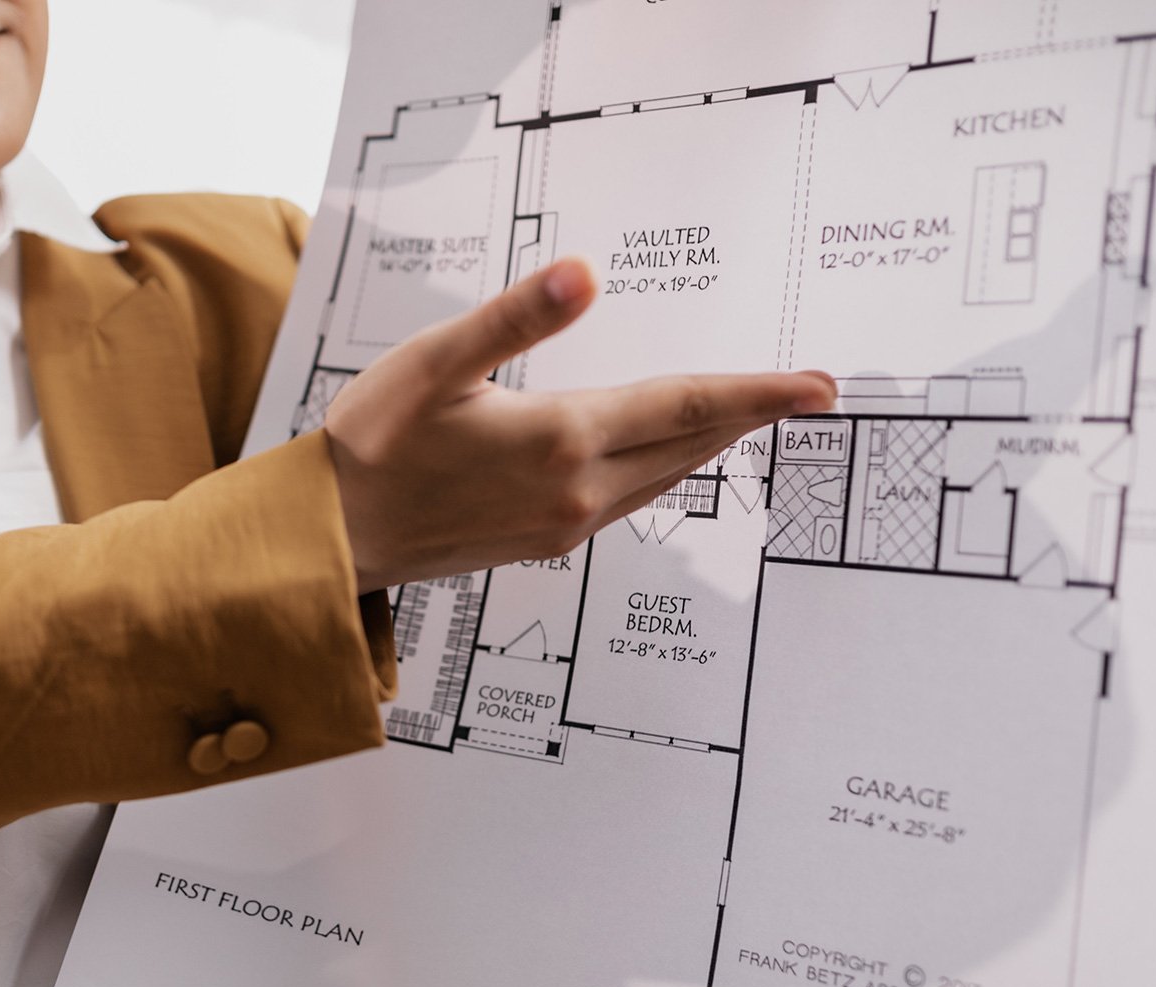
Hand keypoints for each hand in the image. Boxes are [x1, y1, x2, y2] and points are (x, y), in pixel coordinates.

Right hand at [322, 257, 837, 592]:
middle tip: (813, 393)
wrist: (335, 538)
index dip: (759, 392)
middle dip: (754, 414)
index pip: (686, 405)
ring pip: (666, 475)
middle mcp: (577, 491)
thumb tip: (584, 275)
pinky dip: (669, 468)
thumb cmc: (373, 443)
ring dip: (715, 442)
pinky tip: (673, 453)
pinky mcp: (547, 542)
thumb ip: (515, 318)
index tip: (820, 385)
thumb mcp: (435, 363)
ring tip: (755, 413)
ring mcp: (565, 524)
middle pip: (691, 443)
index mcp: (560, 439)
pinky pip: (632, 499)